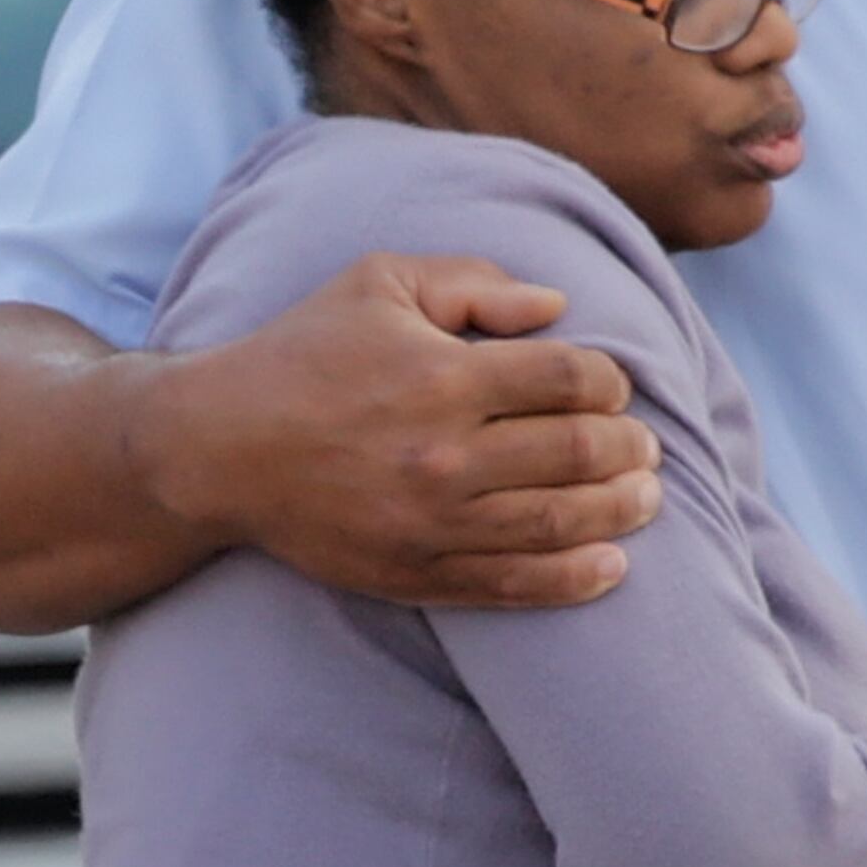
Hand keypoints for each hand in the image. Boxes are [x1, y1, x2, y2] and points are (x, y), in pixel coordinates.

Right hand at [120, 253, 663, 608]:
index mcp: (442, 375)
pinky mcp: (418, 573)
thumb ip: (472, 282)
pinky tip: (613, 566)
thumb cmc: (304, 353)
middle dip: (630, 447)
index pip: (571, 380)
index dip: (610, 382)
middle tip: (644, 444)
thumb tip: (558, 306)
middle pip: (579, 452)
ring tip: (646, 497)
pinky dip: (576, 578)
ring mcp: (433, 521)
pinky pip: (517, 584)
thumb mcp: (378, 284)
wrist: (220, 447)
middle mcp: (445, 452)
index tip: (611, 386)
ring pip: (561, 522)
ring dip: (621, 511)